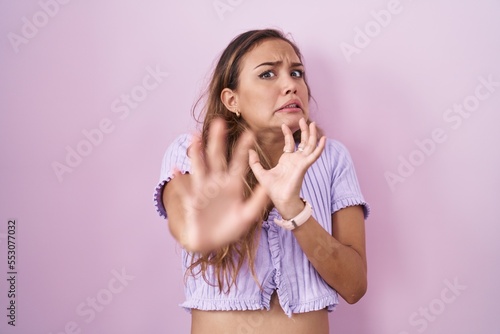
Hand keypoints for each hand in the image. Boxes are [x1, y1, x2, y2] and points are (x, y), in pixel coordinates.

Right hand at [173, 118, 268, 252]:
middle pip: (217, 157)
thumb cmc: (230, 227)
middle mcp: (217, 182)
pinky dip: (180, 180)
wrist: (211, 242)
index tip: (250, 133)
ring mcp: (203, 190)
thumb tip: (268, 187)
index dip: (244, 148)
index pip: (239, 162)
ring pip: (200, 167)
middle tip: (219, 122)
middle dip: (218, 141)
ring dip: (197, 153)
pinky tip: (176, 169)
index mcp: (232, 184)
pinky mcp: (193, 201)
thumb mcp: (247, 215)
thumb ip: (258, 201)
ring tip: (194, 137)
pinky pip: (185, 189)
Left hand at [248, 118, 325, 218]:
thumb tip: (249, 151)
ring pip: (309, 145)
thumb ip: (254, 162)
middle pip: (303, 142)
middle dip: (304, 130)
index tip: (284, 124)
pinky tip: (323, 139)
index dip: (288, 134)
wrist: (280, 200)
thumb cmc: (273, 190)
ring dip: (312, 134)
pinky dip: (319, 148)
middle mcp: (296, 160)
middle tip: (303, 119)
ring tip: (312, 123)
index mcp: (287, 161)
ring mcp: (301, 163)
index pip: (290, 144)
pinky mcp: (304, 166)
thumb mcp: (260, 173)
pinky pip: (314, 155)